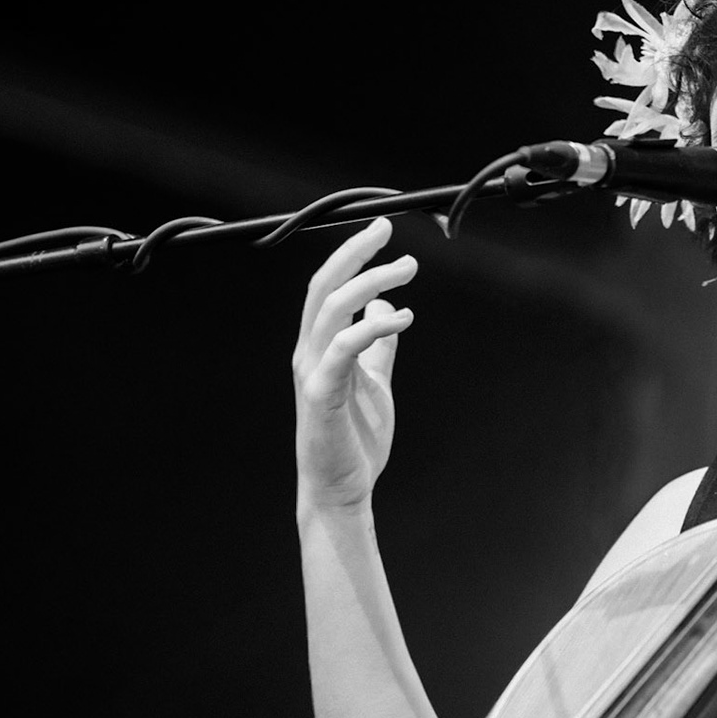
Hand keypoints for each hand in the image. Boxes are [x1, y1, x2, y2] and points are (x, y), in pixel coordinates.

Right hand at [293, 217, 418, 511]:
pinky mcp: (322, 395)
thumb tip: (386, 307)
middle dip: (354, 252)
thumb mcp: (374, 380)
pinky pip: (343, 349)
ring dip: (370, 282)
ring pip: (332, 310)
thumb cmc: (355, 438)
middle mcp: (309, 352)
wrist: (343, 488)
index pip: (328, 287)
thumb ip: (378, 345)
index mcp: (319, 346)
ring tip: (406, 270)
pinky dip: (372, 327)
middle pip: (324, 286)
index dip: (351, 255)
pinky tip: (403, 318)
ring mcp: (313, 372)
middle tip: (387, 229)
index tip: (382, 230)